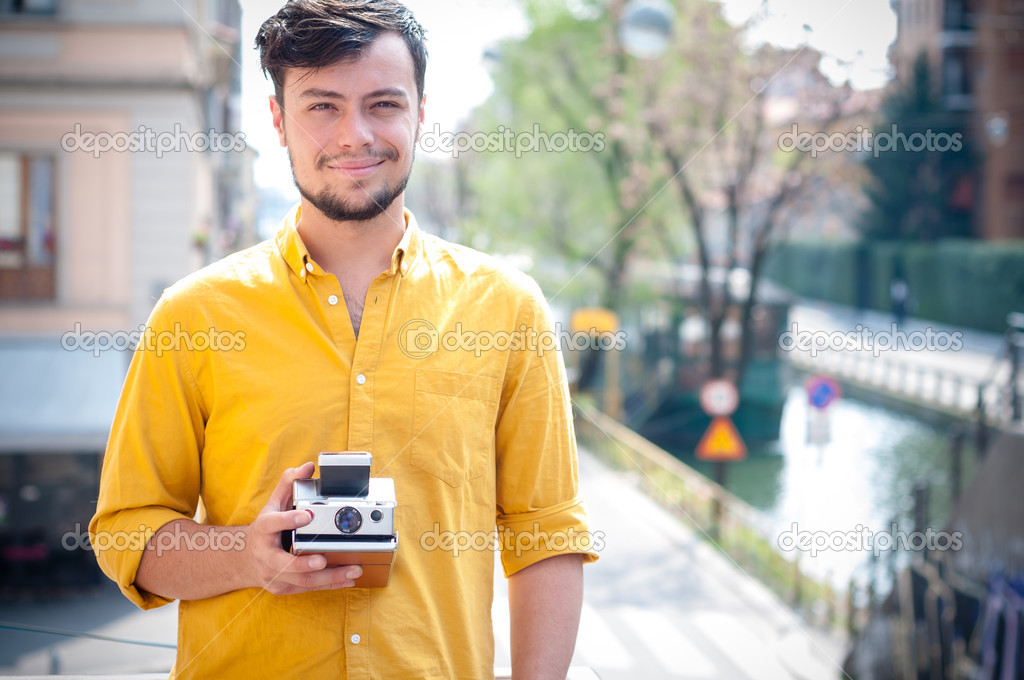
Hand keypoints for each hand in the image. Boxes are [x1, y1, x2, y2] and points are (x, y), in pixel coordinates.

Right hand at [244, 462, 362, 594]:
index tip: (307, 515)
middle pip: (285, 564)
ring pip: (301, 581)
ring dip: (329, 577)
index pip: (273, 523)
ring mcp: (273, 574)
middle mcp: (266, 555)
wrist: (244, 559)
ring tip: (352, 571)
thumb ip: (289, 483)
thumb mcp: (273, 503)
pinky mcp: (283, 588)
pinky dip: (329, 585)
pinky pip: (308, 588)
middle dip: (305, 564)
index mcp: (264, 529)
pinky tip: (347, 580)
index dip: (288, 519)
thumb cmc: (266, 529)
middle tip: (323, 559)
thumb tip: (308, 466)